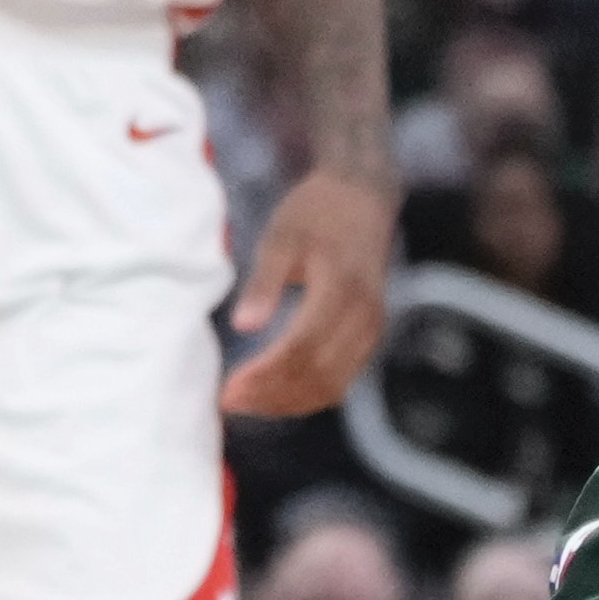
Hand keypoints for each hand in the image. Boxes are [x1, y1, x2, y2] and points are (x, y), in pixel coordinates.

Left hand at [216, 168, 396, 415]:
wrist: (362, 196)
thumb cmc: (316, 213)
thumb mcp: (281, 238)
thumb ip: (265, 282)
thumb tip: (243, 325)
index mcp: (341, 288)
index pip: (303, 348)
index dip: (264, 375)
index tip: (226, 390)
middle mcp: (364, 313)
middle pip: (320, 374)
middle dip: (271, 395)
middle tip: (228, 401)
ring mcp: (372, 325)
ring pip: (334, 384)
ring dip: (289, 402)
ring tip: (247, 403)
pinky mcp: (370, 332)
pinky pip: (342, 377)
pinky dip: (308, 393)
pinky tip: (277, 393)